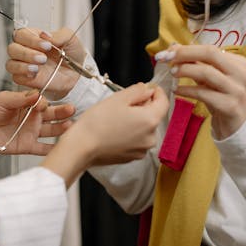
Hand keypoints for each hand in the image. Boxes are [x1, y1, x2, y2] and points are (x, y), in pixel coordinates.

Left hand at [0, 90, 74, 155]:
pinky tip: (64, 148)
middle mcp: (32, 117)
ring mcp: (31, 131)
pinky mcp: (27, 145)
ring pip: (51, 130)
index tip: (42, 104)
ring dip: (61, 129)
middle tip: (72, 110)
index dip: (44, 103)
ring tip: (71, 126)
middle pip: (52, 115)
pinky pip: (43, 148)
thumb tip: (36, 94)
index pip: (42, 102)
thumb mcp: (1, 99)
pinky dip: (53, 149)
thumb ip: (19, 98)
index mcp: (27, 103)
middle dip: (62, 112)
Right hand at [6, 27, 86, 98]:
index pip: (21, 34)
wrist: (77, 73)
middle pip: (12, 49)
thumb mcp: (70, 39)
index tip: (47, 45)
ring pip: (11, 64)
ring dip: (23, 65)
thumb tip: (45, 36)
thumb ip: (59, 35)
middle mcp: (26, 50)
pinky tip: (35, 74)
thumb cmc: (72, 55)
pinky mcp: (26, 79)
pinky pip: (16, 78)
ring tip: (38, 67)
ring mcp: (24, 66)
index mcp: (34, 37)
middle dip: (26, 53)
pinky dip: (24, 76)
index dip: (31, 39)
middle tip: (43, 58)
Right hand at [41, 83, 168, 186]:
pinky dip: (130, 133)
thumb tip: (148, 89)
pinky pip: (137, 140)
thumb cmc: (97, 122)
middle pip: (153, 115)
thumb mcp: (118, 98)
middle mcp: (151, 137)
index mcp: (150, 120)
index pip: (164, 102)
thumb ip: (138, 91)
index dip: (157, 92)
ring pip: (145, 128)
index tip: (148, 87)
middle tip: (124, 102)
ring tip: (116, 117)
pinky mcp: (132, 157)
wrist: (82, 147)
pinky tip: (115, 130)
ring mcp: (142, 149)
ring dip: (136, 120)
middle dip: (143, 106)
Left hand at [166, 44, 245, 138]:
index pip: (210, 49)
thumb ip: (196, 64)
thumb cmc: (223, 98)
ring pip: (207, 72)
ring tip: (172, 73)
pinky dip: (187, 90)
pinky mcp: (230, 106)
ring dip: (185, 70)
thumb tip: (174, 48)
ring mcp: (237, 90)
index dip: (186, 48)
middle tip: (167, 59)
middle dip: (185, 54)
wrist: (240, 125)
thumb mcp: (212, 79)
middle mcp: (240, 73)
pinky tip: (176, 90)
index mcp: (238, 63)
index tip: (168, 51)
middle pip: (210, 54)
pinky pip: (203, 94)